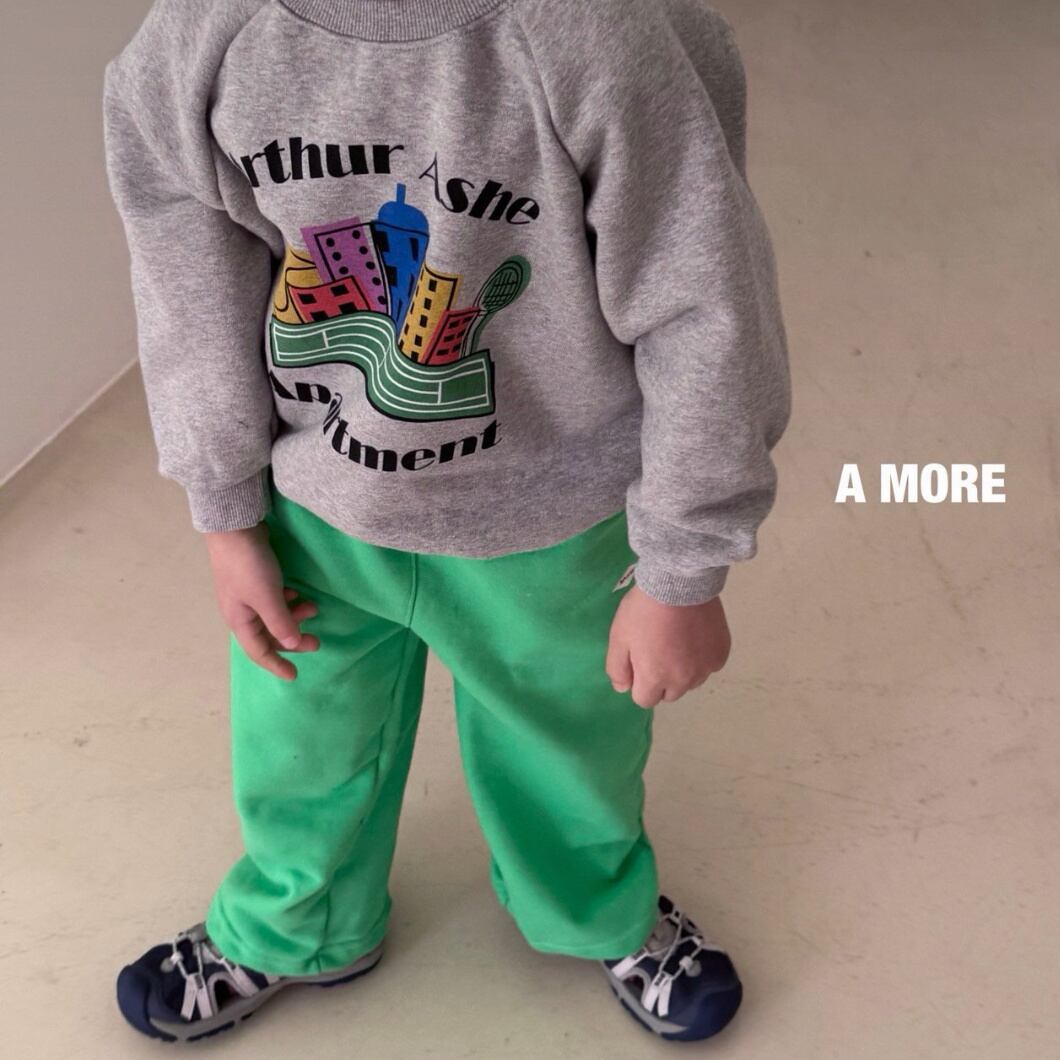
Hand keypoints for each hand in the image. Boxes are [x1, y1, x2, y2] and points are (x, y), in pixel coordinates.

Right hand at [204, 523, 319, 680]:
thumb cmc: (249, 566)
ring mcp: (246, 595)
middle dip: (292, 640)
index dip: (276, 665)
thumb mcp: (267, 597)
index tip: (294, 676)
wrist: (233, 528)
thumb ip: (280, 622)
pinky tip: (296, 593)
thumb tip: (292, 644)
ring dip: (293, 616)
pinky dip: (286, 601)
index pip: (259, 652)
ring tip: (312, 608)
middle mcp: (241, 611)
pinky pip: (272, 600)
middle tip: (317, 641)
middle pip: (268, 635)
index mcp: (240, 621)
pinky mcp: (253, 579)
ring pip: (272, 616)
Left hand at [606, 585, 730, 707]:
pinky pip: (709, 666)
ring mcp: (705, 668)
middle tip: (659, 650)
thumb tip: (623, 689)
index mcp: (655, 679)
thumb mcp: (619, 637)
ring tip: (678, 642)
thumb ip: (617, 668)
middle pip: (669, 694)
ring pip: (691, 682)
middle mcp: (683, 681)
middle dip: (661, 680)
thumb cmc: (643, 610)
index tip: (640, 661)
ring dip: (683, 671)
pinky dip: (702, 658)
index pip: (645, 700)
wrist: (678, 583)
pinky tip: (695, 637)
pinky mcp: (721, 654)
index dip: (639, 682)